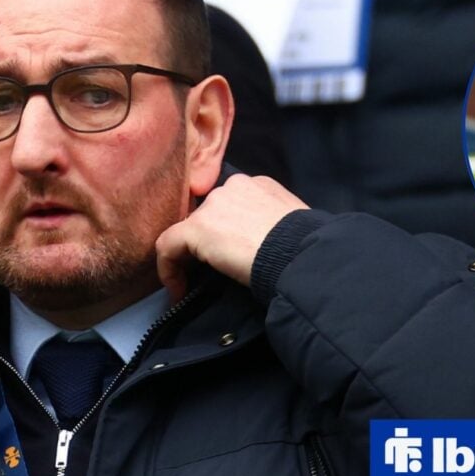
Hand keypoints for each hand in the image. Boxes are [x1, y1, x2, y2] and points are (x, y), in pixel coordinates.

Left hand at [156, 175, 307, 299]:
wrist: (300, 254)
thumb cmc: (305, 246)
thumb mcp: (290, 225)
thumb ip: (271, 224)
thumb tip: (262, 243)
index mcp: (257, 185)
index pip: (230, 204)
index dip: (225, 229)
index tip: (229, 255)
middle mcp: (232, 187)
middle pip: (208, 214)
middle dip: (206, 242)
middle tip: (212, 270)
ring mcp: (212, 205)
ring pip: (188, 230)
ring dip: (189, 257)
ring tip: (192, 284)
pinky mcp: (196, 228)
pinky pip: (169, 246)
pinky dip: (169, 269)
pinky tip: (178, 290)